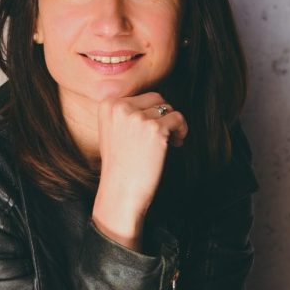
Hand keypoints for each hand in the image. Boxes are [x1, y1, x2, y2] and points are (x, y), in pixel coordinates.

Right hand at [92, 92, 187, 247]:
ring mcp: (138, 118)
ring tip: (170, 142)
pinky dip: (181, 131)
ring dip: (173, 125)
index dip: (152, 113)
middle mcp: (121, 107)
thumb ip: (127, 114)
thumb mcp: (113, 132)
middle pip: (156, 98)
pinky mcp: (155, 129)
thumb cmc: (120, 166)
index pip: (141, 97)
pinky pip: (178, 119)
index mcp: (108, 105)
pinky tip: (176, 144)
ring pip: (168, 109)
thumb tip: (156, 102)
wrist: (120, 192)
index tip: (151, 131)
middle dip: (164, 116)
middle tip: (165, 136)